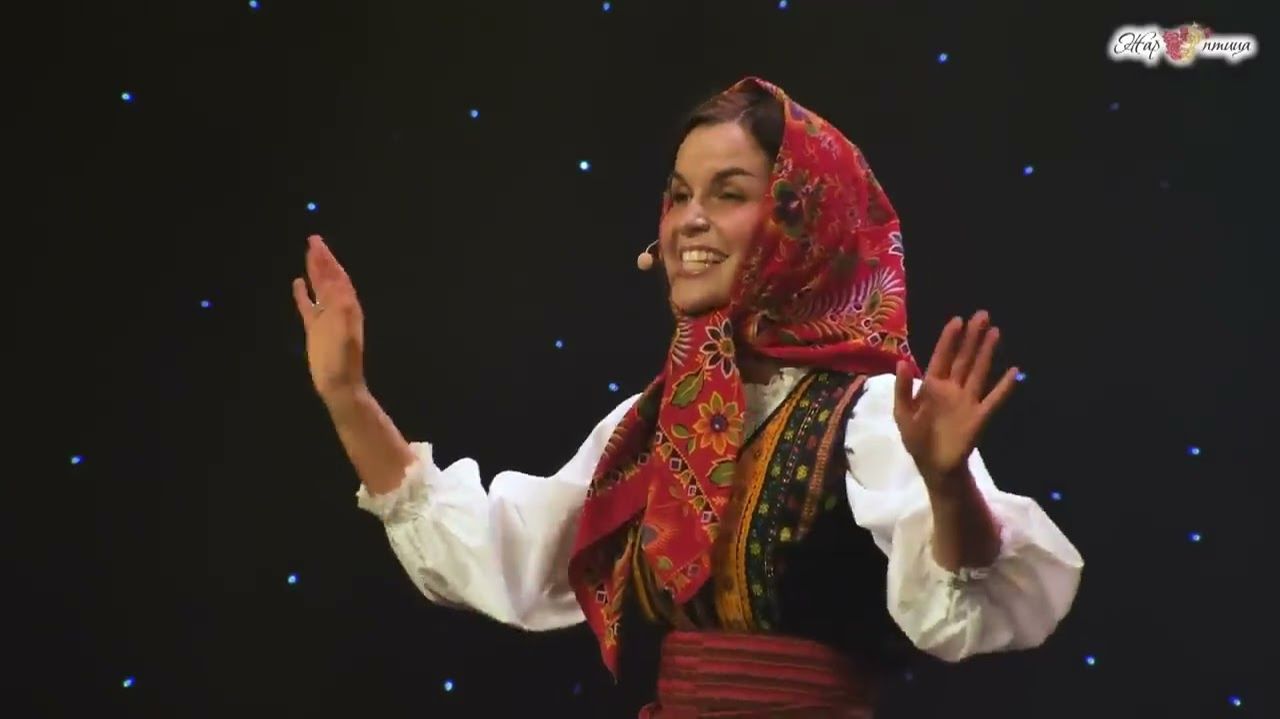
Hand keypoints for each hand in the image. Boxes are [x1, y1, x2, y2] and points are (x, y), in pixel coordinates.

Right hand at [292, 235, 365, 402]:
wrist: (339, 384)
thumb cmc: (341, 358)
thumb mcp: (343, 330)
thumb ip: (341, 305)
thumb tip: (337, 282)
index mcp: (348, 305)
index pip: (337, 276)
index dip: (328, 259)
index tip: (317, 242)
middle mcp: (339, 308)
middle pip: (329, 277)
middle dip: (322, 258)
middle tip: (313, 239)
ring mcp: (326, 318)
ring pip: (319, 288)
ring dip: (314, 270)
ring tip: (308, 253)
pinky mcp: (315, 330)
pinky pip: (308, 306)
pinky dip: (303, 293)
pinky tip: (298, 282)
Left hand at [893, 310, 1018, 494]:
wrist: (933, 466)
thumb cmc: (916, 439)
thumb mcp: (902, 414)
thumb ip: (903, 389)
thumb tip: (902, 361)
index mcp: (932, 385)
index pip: (942, 357)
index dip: (949, 339)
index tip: (957, 320)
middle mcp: (953, 388)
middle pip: (964, 358)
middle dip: (972, 337)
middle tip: (982, 315)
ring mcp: (968, 401)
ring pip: (979, 371)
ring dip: (987, 352)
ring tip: (995, 332)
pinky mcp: (980, 416)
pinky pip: (994, 399)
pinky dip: (1005, 386)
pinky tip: (1014, 371)